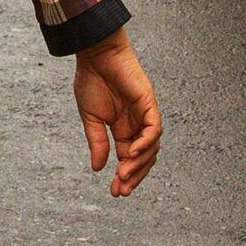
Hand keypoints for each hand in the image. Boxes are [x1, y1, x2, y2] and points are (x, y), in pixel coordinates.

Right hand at [72, 33, 162, 195]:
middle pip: (143, 158)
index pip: (128, 159)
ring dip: (139, 163)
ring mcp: (145, 114)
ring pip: (151, 147)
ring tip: (123, 174)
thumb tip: (98, 168)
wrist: (95, 54)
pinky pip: (154, 128)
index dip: (124, 176)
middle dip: (134, 176)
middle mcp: (136, 124)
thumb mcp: (91, 117)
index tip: (115, 192)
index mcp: (122, 129)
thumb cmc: (92, 79)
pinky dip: (145, 143)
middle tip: (122, 190)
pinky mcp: (149, 103)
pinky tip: (131, 153)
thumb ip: (97, 142)